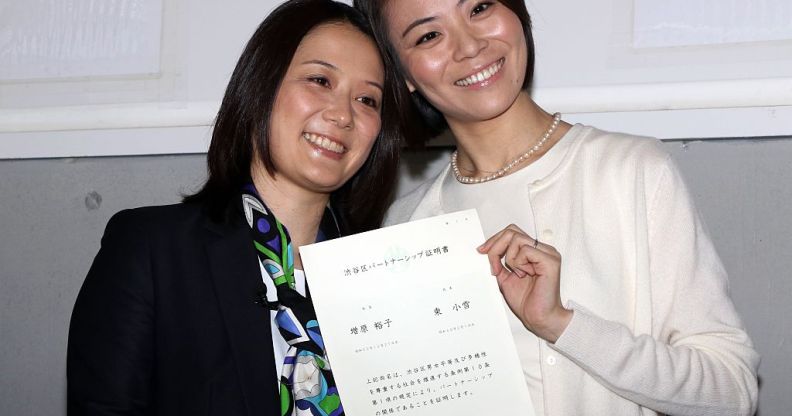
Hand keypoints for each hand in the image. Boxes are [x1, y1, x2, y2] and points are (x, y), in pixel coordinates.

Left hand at [478, 224, 571, 342]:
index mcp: (533, 251)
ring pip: (517, 239)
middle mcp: (542, 250)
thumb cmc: (526, 301)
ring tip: (516, 273)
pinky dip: (518, 262)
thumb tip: (484, 250)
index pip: (511, 233)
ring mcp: (548, 253)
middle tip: (493, 265)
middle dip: (496, 246)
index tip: (482, 251)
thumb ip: (498, 262)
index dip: (494, 240)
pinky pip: (526, 250)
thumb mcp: (504, 277)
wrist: (538, 317)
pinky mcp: (550, 260)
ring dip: (509, 258)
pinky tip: (524, 274)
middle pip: (512, 231)